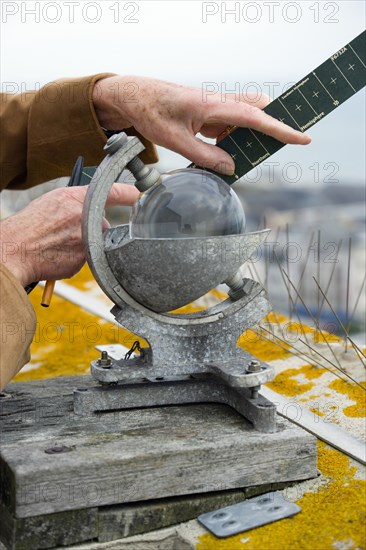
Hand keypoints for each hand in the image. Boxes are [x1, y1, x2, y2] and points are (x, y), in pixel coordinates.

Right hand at [0, 183, 138, 286]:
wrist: (17, 249)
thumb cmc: (32, 225)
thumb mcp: (54, 201)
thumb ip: (77, 203)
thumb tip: (91, 209)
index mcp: (78, 199)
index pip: (113, 192)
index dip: (129, 193)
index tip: (140, 195)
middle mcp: (87, 218)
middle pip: (103, 225)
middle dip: (89, 230)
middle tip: (64, 231)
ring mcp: (87, 240)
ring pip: (95, 243)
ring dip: (83, 244)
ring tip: (58, 243)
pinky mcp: (85, 259)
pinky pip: (87, 258)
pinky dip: (76, 257)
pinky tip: (59, 254)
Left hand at [93, 75, 310, 174]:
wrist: (133, 96)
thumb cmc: (151, 112)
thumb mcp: (174, 141)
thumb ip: (204, 156)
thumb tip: (230, 167)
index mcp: (212, 106)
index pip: (255, 118)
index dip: (280, 130)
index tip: (303, 138)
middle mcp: (218, 103)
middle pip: (257, 110)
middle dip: (271, 127)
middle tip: (280, 146)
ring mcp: (214, 108)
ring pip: (244, 120)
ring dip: (247, 138)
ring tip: (241, 158)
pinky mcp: (208, 114)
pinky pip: (229, 126)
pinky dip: (231, 140)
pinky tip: (222, 155)